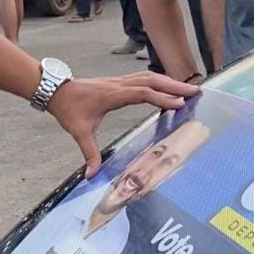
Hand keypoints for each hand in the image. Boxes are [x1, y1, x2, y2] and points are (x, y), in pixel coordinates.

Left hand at [46, 73, 198, 177]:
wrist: (57, 90)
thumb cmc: (69, 109)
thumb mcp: (79, 132)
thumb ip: (89, 154)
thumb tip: (91, 176)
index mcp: (112, 95)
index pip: (142, 93)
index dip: (161, 98)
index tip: (180, 105)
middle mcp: (119, 84)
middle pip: (151, 80)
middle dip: (174, 86)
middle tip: (196, 93)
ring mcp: (119, 81)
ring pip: (149, 77)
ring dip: (169, 82)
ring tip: (189, 90)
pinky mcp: (118, 82)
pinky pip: (143, 78)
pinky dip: (158, 81)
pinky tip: (168, 88)